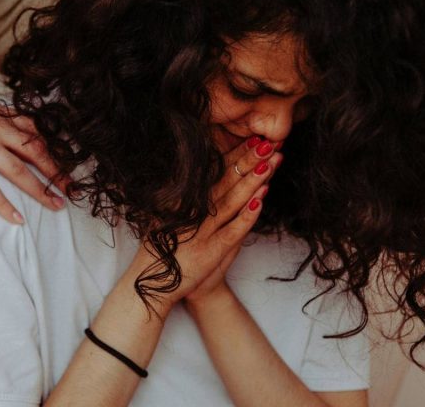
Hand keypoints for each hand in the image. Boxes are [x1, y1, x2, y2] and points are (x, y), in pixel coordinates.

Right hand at [0, 90, 67, 223]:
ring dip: (42, 190)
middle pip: (36, 150)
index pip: (35, 129)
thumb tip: (0, 136)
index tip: (69, 162)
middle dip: (58, 170)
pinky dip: (5, 205)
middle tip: (73, 187)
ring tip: (57, 205)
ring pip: (20, 170)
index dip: (55, 147)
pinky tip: (18, 219)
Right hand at [123, 137, 281, 313]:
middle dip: (249, 159)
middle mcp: (192, 210)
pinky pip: (233, 229)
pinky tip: (262, 198)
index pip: (214, 171)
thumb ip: (186, 196)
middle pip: (226, 179)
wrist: (153, 285)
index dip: (236, 154)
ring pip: (232, 199)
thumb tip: (199, 171)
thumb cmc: (165, 249)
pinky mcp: (210, 250)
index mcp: (184, 199)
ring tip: (272, 160)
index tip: (254, 138)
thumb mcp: (168, 215)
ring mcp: (202, 230)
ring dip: (253, 179)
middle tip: (270, 141)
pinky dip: (247, 213)